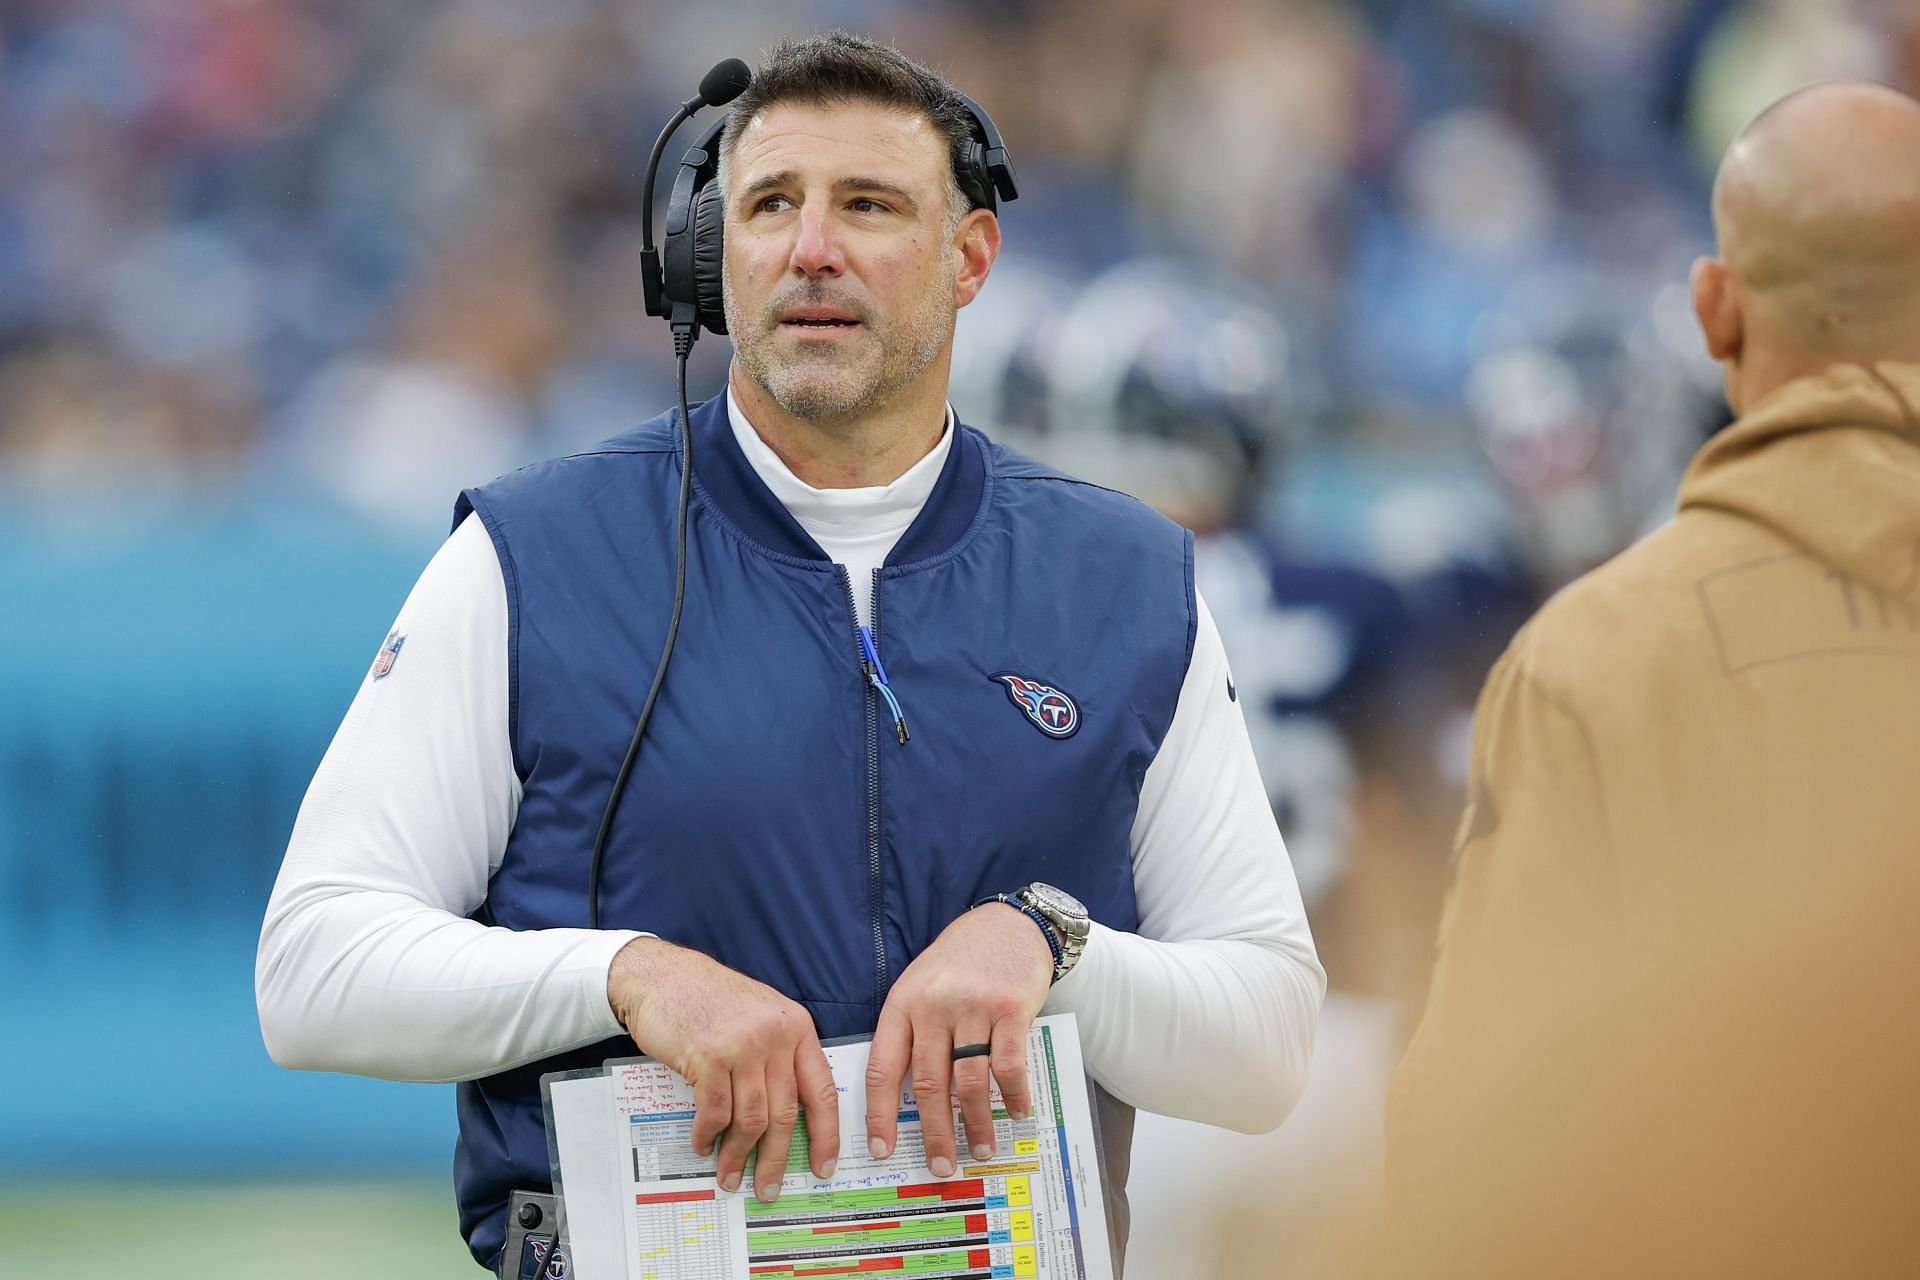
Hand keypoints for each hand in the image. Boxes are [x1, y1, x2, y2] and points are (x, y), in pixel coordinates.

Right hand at [607, 937, 838, 1201]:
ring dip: (738, 1154)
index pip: (822, 1090)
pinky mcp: (708, 1057)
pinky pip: (715, 1112)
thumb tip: (786, 1116)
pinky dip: (709, 1135)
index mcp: (796, 1027)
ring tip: (729, 1175)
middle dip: (777, 1158)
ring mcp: (742, 1046)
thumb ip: (779, 1055)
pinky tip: (703, 1144)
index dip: (826, 1135)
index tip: (824, 1166)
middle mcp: (775, 1036)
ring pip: (751, 1118)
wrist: (660, 974)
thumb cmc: (708, 997)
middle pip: (786, 1113)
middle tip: (768, 1187)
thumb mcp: (760, 1014)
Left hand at [864, 902, 1052, 1176]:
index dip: (880, 1115)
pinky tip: (1016, 1113)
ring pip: (970, 1082)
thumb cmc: (959, 961)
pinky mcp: (1010, 1010)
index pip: (882, 1069)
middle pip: (930, 1085)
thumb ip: (910, 1034)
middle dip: (934, 1134)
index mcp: (902, 1005)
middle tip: (940, 1167)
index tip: (880, 1149)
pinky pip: (1009, 1065)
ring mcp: (973, 1008)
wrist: (1005, 924)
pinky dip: (1013, 1096)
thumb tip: (905, 1098)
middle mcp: (934, 1008)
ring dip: (976, 1123)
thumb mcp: (919, 986)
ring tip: (980, 1150)